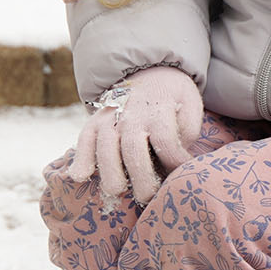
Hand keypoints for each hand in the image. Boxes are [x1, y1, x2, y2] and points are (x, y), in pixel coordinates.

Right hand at [70, 67, 203, 203]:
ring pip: (105, 147)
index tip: (180, 176)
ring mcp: (109, 118)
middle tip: (147, 197)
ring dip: (110, 173)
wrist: (148, 72)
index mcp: (159, 110)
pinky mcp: (93, 123)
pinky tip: (81, 177)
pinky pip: (83, 141)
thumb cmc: (172, 98)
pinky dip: (80, 158)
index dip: (174, 162)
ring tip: (117, 192)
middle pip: (133, 149)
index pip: (166, 141)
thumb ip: (188, 130)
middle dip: (140, 177)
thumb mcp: (190, 105)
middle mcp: (131, 115)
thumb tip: (180, 160)